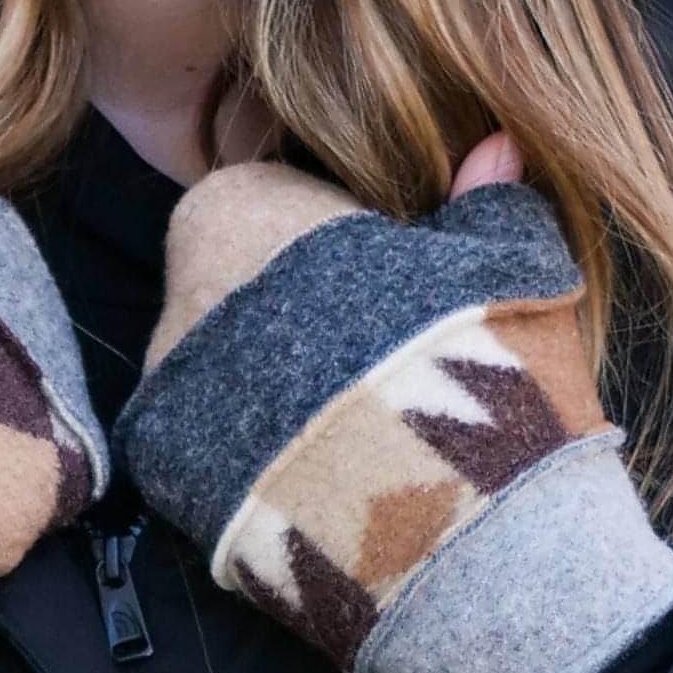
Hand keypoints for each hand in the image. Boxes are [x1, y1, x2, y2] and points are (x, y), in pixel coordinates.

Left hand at [112, 130, 672, 672]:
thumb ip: (487, 197)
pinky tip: (335, 484)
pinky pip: (216, 456)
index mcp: (236, 214)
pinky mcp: (171, 492)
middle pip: (241, 292)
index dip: (341, 245)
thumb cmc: (480, 361)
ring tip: (371, 433)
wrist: (450, 528)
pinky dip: (264, 465)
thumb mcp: (505, 261)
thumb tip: (496, 144)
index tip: (398, 287)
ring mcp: (167, 401)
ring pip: (229, 376)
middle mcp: (178, 299)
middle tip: (388, 362)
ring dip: (285, 395)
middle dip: (306, 319)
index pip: (273, 206)